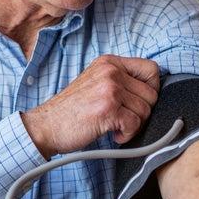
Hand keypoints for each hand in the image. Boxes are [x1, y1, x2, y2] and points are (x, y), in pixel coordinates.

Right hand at [21, 55, 159, 157]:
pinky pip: (135, 124)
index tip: (136, 102)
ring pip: (145, 111)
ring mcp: (110, 89)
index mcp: (109, 62)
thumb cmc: (71, 110)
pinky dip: (127, 135)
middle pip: (152, 94)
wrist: (46, 126)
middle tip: (122, 119)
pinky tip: (112, 134)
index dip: (151, 89)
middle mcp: (110, 71)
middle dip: (141, 112)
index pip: (151, 69)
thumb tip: (151, 91)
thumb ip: (120, 80)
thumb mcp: (95, 83)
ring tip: (114, 126)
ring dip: (133, 125)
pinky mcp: (108, 109)